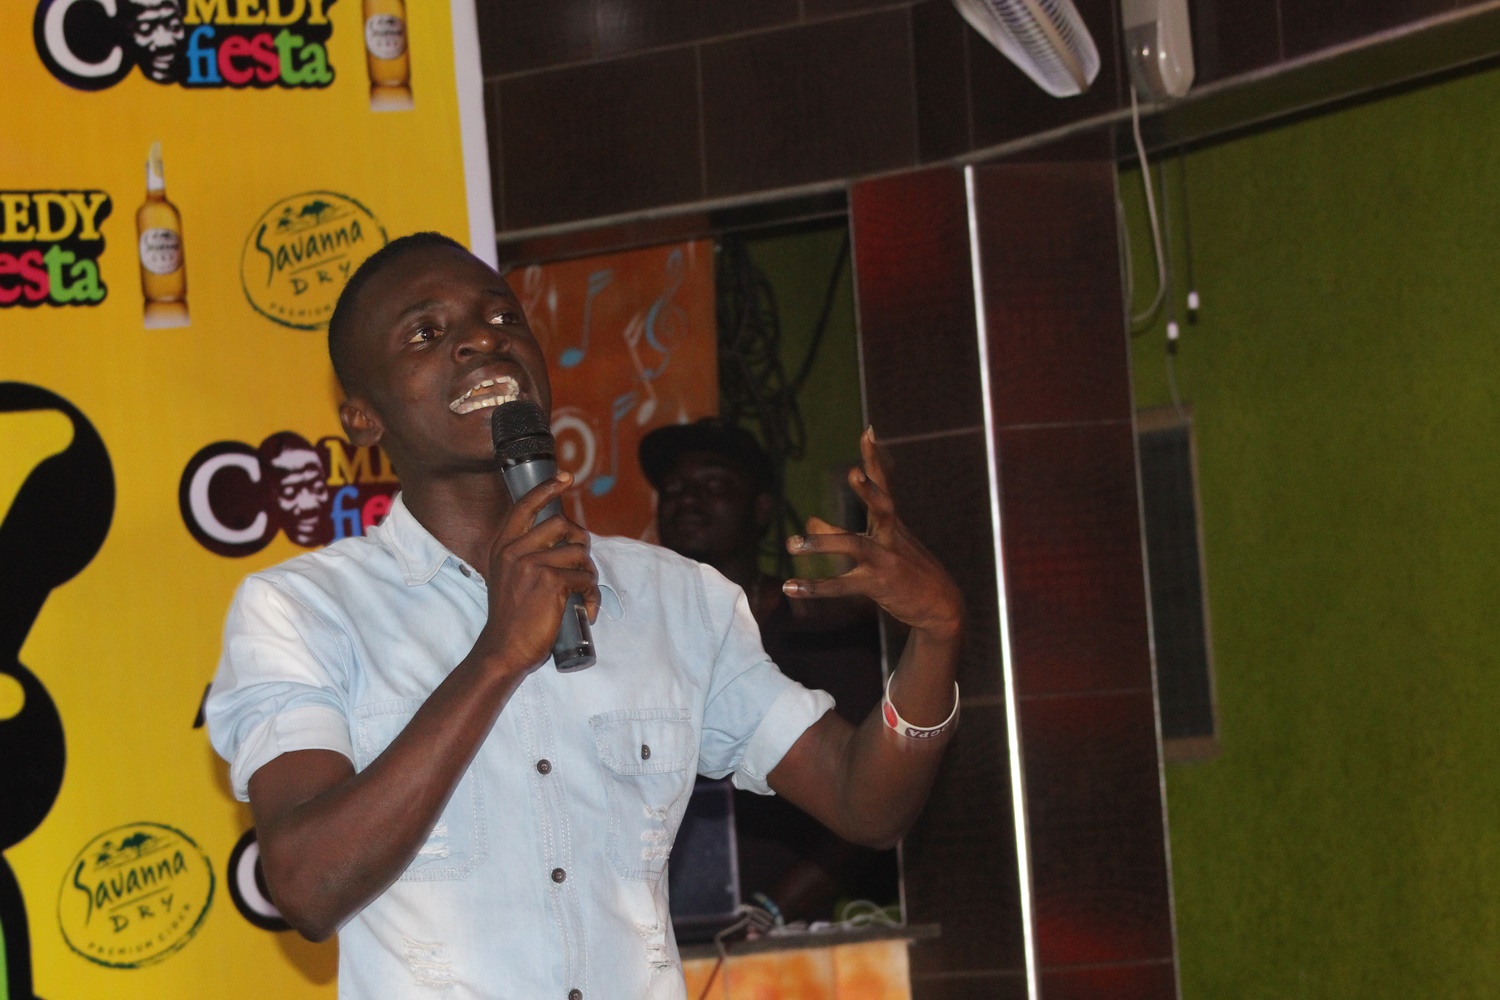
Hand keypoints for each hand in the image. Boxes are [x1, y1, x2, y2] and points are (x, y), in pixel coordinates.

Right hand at [472, 472, 599, 673]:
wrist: (504, 649)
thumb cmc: (511, 618)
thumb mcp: (507, 577)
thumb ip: (525, 556)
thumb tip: (564, 540)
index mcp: (501, 546)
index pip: (524, 506)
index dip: (546, 488)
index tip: (565, 477)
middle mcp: (514, 550)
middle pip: (560, 525)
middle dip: (579, 541)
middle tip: (581, 563)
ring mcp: (532, 564)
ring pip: (578, 553)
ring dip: (588, 574)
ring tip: (582, 595)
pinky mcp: (551, 582)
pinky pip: (585, 578)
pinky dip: (591, 595)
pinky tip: (585, 610)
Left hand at [783, 428, 961, 640]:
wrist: (940, 605)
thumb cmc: (907, 571)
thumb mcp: (877, 547)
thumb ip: (838, 532)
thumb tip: (809, 520)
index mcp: (890, 524)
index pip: (883, 486)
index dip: (875, 459)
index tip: (868, 431)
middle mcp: (890, 537)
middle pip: (883, 507)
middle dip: (870, 490)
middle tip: (853, 472)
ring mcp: (886, 560)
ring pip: (855, 547)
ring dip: (823, 544)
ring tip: (791, 543)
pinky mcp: (879, 585)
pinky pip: (843, 585)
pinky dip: (816, 587)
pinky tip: (790, 587)